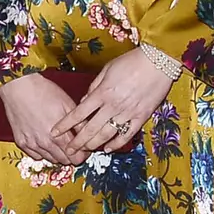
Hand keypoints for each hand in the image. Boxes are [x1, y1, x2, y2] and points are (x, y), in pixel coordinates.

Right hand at [0, 75, 77, 163]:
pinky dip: (42, 152)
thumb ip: (79, 124)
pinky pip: (35, 156)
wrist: (19, 87)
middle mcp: (45, 144)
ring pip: (50, 160)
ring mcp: (32, 144)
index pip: (76, 159)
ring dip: (57, 154)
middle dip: (71, 155)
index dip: (83, 154)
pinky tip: (45, 141)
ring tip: (59, 141)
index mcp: (59, 136)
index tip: (84, 148)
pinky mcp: (21, 142)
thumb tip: (88, 134)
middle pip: (64, 161)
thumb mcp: (68, 105)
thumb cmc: (44, 92)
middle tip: (72, 144)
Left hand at [51, 48, 171, 161]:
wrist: (158, 62)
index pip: (79, 112)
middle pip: (91, 128)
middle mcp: (113, 106)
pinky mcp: (141, 117)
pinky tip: (108, 149)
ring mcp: (127, 113)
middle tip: (69, 150)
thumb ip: (95, 86)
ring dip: (94, 145)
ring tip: (85, 151)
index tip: (55, 132)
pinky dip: (116, 143)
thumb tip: (85, 100)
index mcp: (102, 93)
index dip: (66, 124)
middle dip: (78, 141)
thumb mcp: (107, 69)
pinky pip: (126, 135)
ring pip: (107, 134)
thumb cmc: (132, 62)